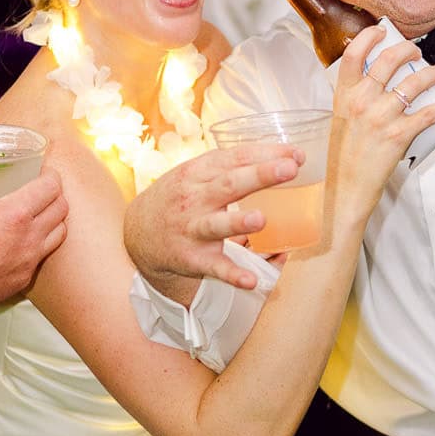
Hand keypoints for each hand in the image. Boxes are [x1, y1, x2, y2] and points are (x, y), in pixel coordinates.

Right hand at [0, 171, 67, 325]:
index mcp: (14, 214)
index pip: (51, 188)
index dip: (51, 176)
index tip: (45, 173)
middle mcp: (29, 238)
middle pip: (62, 209)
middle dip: (55, 196)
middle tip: (43, 192)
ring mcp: (28, 261)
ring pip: (59, 235)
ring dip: (53, 221)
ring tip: (40, 216)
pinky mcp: (22, 280)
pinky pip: (41, 258)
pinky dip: (39, 246)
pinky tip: (24, 243)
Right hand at [125, 142, 301, 296]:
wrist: (137, 233)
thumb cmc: (177, 198)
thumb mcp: (194, 174)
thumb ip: (229, 167)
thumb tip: (278, 158)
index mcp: (198, 173)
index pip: (234, 158)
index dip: (266, 154)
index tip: (296, 155)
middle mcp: (194, 199)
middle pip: (228, 184)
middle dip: (260, 176)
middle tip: (289, 169)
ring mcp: (192, 229)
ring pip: (216, 225)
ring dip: (238, 222)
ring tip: (261, 219)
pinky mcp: (192, 258)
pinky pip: (214, 267)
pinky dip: (232, 274)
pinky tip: (250, 281)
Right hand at [328, 26, 434, 225]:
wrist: (347, 188)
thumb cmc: (343, 158)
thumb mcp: (341, 120)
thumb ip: (354, 98)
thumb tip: (375, 81)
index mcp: (344, 95)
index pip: (354, 54)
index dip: (369, 36)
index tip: (381, 30)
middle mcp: (362, 101)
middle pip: (389, 60)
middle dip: (408, 50)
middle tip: (416, 51)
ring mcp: (381, 116)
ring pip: (414, 82)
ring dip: (431, 73)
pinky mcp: (399, 134)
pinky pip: (428, 113)